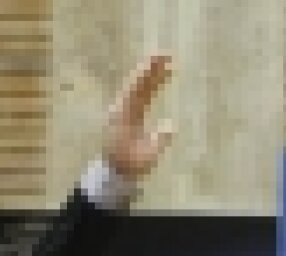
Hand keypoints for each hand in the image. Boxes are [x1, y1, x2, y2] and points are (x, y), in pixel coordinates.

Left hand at [104, 54, 173, 181]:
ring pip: (140, 86)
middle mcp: (123, 106)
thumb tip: (171, 126)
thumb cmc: (129, 165)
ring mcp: (126, 109)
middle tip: (168, 54)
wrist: (114, 171)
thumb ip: (157, 143)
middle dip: (152, 67)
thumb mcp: (144, 158)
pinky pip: (142, 94)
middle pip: (138, 81)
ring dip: (153, 74)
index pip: (137, 87)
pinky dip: (152, 84)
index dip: (149, 73)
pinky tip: (161, 79)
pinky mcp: (130, 113)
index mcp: (124, 113)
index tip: (162, 61)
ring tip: (168, 63)